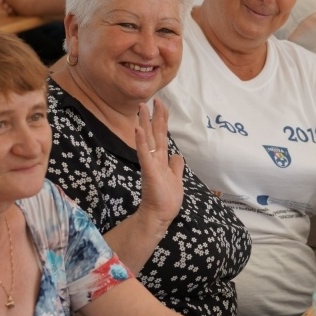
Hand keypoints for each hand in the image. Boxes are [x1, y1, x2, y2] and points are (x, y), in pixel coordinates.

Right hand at [134, 100, 184, 228]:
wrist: (159, 215)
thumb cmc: (166, 199)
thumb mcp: (176, 178)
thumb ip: (176, 166)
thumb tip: (177, 155)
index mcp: (162, 159)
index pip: (162, 136)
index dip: (162, 120)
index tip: (161, 105)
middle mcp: (155, 158)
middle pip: (154, 133)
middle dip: (153, 116)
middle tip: (149, 100)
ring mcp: (151, 163)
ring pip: (148, 139)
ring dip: (145, 123)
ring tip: (141, 108)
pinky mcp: (149, 171)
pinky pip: (144, 154)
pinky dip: (141, 141)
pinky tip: (138, 130)